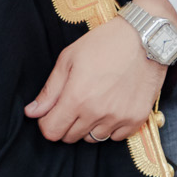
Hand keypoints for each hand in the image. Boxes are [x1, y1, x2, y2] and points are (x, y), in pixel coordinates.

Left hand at [25, 0, 176, 144]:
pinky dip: (111, 127)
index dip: (47, 123)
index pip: (51, 132)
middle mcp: (97, 113)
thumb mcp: (69, 59)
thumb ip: (49, 90)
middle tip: (75, 103)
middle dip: (67, 124)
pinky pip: (116, 137)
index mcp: (77, 98)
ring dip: (89, 126)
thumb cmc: (104, 43)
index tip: (52, 113)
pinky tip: (112, 108)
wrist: (145, 37)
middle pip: (70, 137)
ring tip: (95, 102)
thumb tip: (32, 112)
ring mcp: (119, 118)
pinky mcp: (137, 119)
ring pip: (93, 139)